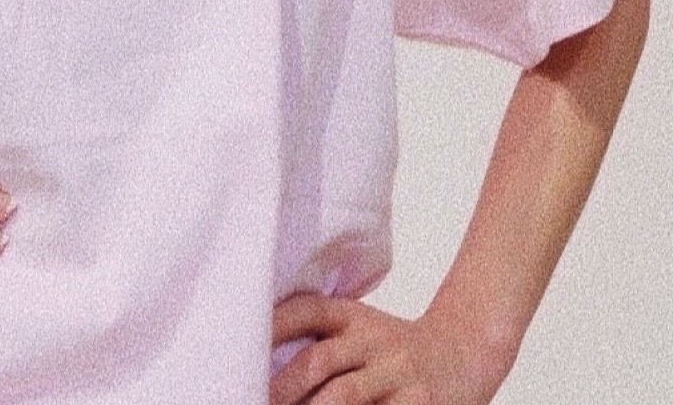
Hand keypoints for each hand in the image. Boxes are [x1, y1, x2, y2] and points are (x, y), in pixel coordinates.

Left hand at [270, 293, 507, 404]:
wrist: (464, 352)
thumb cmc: (394, 349)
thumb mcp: (359, 329)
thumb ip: (321, 339)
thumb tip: (260, 362)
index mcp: (352, 317)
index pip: (307, 310)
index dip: (274, 323)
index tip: (242, 340)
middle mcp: (372, 341)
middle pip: (320, 360)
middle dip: (283, 385)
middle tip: (253, 398)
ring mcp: (397, 375)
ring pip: (344, 397)